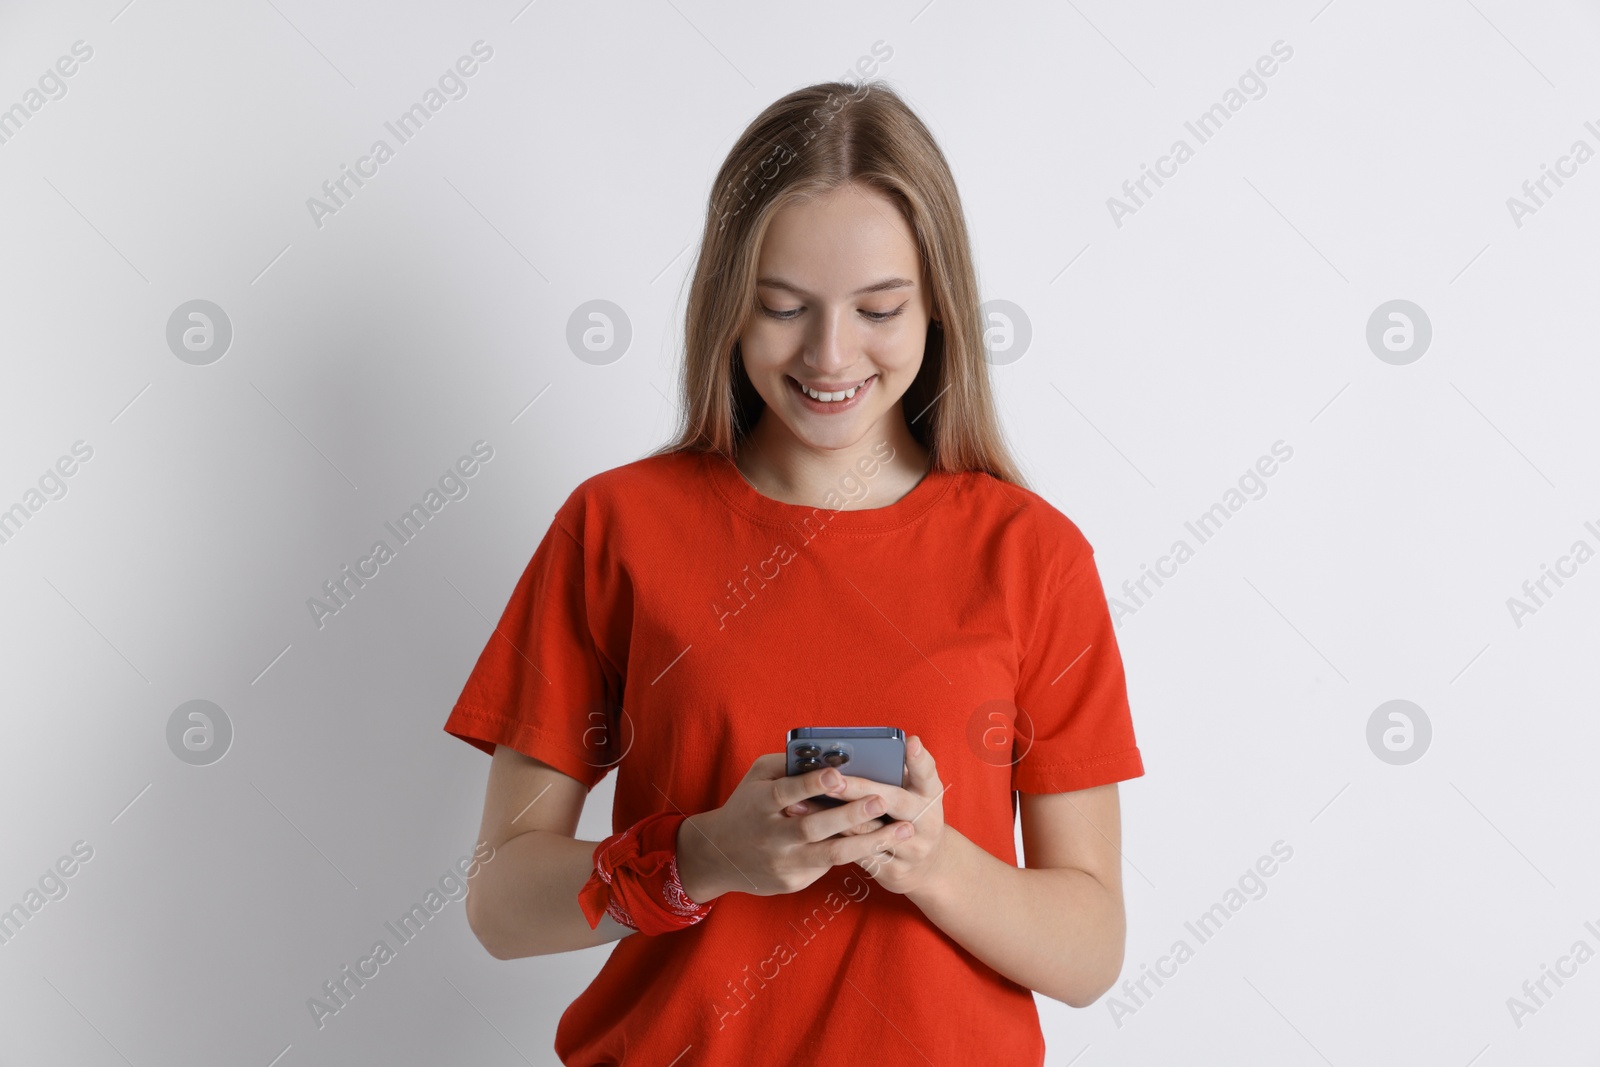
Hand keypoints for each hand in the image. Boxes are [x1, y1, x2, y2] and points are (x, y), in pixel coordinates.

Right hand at [676, 752, 915, 900]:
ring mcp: (783, 863)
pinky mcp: (794, 882)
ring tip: (904, 830)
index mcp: (760, 803)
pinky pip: (829, 866)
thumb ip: (786, 765)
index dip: (812, 783)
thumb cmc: (745, 806)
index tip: (837, 773)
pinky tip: (887, 844)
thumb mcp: (755, 778)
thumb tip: (824, 752)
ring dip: (871, 841)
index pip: (788, 791)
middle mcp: (771, 836)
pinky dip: (858, 854)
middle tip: (883, 799)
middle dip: (851, 814)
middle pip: (815, 827)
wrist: (718, 857)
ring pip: (832, 855)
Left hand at [784, 734, 948, 895]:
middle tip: (830, 780)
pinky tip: (807, 828)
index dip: (919, 758)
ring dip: (832, 816)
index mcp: (931, 795)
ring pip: (867, 831)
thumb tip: (868, 748)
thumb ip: (899, 769)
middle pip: (892, 800)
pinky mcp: (894, 872)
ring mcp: (912, 849)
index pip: (927, 772)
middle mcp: (927, 823)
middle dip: (858, 789)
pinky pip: (856, 854)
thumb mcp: (916, 791)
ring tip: (801, 803)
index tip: (909, 742)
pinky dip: (831, 839)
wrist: (927, 866)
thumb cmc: (911, 814)